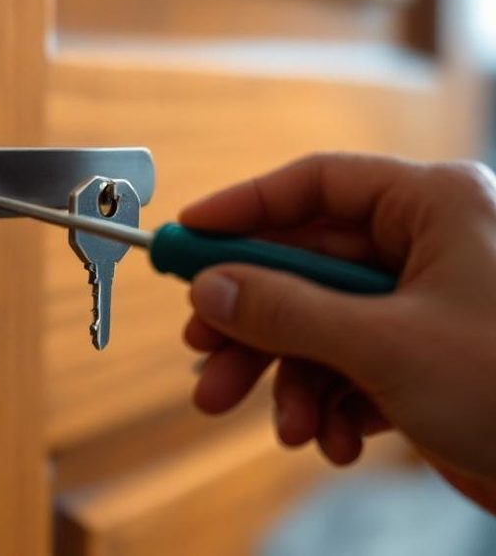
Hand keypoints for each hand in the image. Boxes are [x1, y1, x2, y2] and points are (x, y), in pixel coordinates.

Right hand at [179, 153, 495, 510]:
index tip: (187, 237)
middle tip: (204, 356)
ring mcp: (429, 303)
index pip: (316, 183)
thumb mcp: (384, 345)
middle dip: (255, 324)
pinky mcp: (430, 357)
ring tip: (282, 426)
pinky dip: (331, 404)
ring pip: (323, 323)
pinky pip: (353, 364)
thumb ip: (284, 310)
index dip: (243, 209)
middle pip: (307, 264)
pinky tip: (333, 439)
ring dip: (291, 379)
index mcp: (436, 206)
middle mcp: (431, 245)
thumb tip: (210, 287)